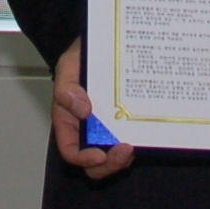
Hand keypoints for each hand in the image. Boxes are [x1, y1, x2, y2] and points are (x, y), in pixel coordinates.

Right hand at [50, 38, 134, 180]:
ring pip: (114, 157)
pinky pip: (130, 140)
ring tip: (136, 141)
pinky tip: (143, 130)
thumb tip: (81, 108)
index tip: (100, 154)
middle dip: (110, 163)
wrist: (106, 44)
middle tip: (125, 150)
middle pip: (95, 163)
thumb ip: (66, 87)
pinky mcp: (125, 123)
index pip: (71, 151)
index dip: (84, 159)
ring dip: (125, 157)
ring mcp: (107, 128)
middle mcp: (87, 129)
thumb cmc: (82, 56)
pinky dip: (137, 141)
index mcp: (68, 120)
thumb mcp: (68, 65)